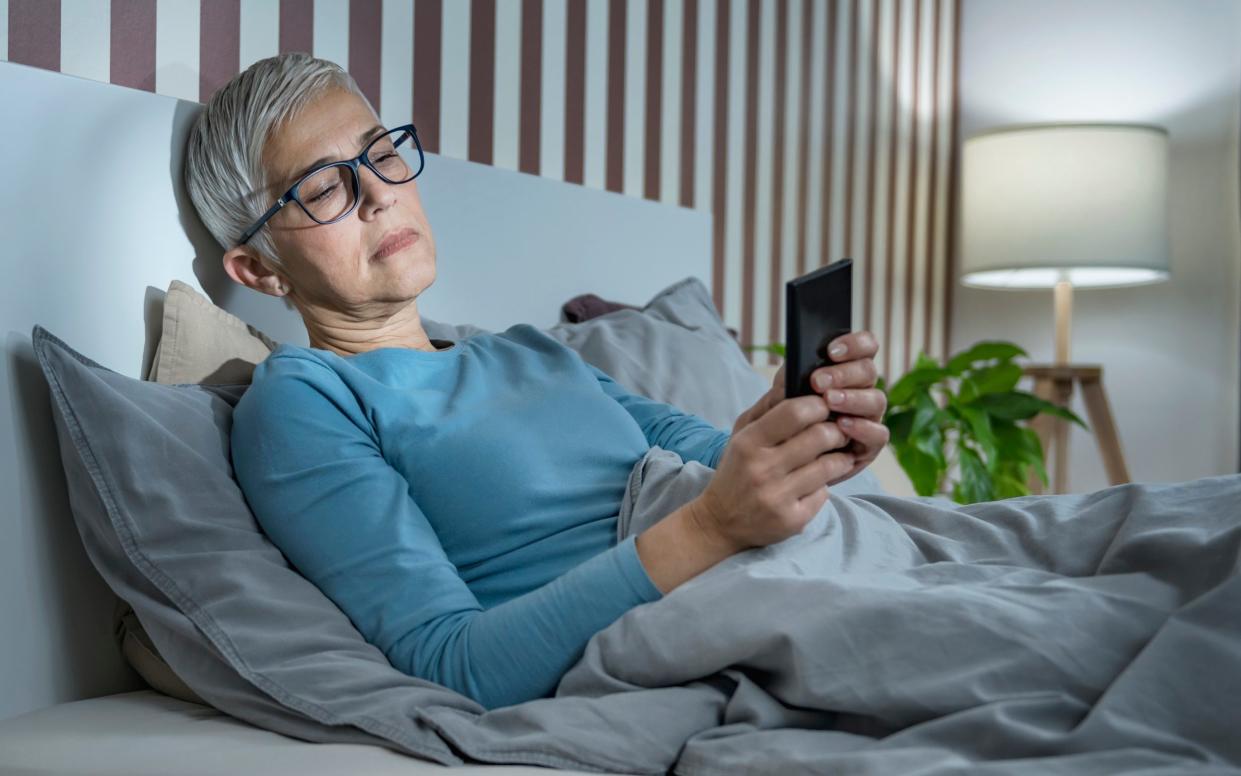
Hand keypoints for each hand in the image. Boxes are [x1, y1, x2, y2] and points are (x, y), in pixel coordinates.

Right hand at [697, 394, 854, 552]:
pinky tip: (815, 483)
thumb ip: (769, 405)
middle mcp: (762, 469)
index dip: (818, 405)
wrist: (719, 522)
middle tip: (836, 431)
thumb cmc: (736, 470)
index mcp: (749, 442)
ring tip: (835, 455)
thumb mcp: (742, 434)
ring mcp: (778, 496)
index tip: (824, 406)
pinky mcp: (792, 520)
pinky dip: (824, 486)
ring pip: (829, 466)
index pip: (795, 412)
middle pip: (820, 436)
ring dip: (839, 457)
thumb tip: (793, 373)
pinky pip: (824, 494)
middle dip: (836, 430)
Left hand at [734, 330, 887, 486]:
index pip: (864, 347)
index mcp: (843, 372)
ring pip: (876, 400)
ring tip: (829, 401)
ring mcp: (868, 418)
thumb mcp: (773, 406)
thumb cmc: (776, 430)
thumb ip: (783, 387)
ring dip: (853, 398)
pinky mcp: (869, 445)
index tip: (830, 351)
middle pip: (868, 371)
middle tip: (818, 382)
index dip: (854, 344)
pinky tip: (843, 425)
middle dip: (844, 373)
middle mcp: (860, 391)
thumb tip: (790, 371)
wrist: (775, 469)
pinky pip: (879, 434)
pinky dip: (863, 428)